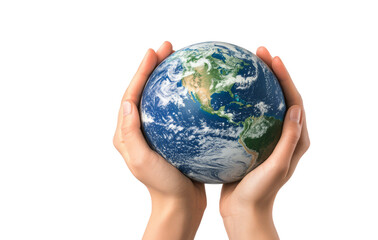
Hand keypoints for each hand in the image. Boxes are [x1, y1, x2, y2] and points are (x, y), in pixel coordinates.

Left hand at [113, 41, 205, 239]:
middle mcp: (138, 130)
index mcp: (127, 133)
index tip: (154, 52)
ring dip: (168, 78)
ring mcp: (156, 133)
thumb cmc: (162, 186)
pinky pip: (176, 111)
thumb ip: (130, 133)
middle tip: (169, 48)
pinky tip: (199, 91)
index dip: (141, 71)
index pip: (132, 94)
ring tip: (181, 61)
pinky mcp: (172, 137)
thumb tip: (127, 101)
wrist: (179, 205)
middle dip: (154, 67)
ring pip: (161, 98)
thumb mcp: (142, 161)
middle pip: (145, 91)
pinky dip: (184, 97)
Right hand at [219, 46, 309, 239]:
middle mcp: (286, 135)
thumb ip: (289, 140)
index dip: (285, 78)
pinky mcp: (254, 141)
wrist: (244, 211)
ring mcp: (269, 137)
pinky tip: (226, 95)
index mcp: (297, 140)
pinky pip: (249, 116)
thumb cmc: (260, 193)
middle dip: (273, 73)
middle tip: (259, 53)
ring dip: (258, 83)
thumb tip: (297, 109)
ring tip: (245, 65)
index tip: (273, 59)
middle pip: (281, 96)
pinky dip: (242, 102)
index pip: (294, 101)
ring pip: (265, 104)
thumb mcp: (276, 167)